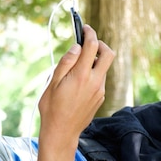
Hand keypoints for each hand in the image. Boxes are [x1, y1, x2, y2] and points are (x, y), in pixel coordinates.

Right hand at [39, 25, 114, 147]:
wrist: (61, 132)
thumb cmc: (52, 108)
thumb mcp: (52, 84)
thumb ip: (66, 63)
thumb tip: (77, 47)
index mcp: (82, 75)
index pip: (92, 46)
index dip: (89, 33)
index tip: (84, 28)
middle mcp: (95, 81)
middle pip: (108, 54)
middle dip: (100, 44)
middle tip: (87, 43)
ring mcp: (100, 90)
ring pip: (104, 67)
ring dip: (94, 60)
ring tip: (76, 66)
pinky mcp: (100, 97)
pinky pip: (100, 79)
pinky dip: (92, 73)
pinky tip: (77, 82)